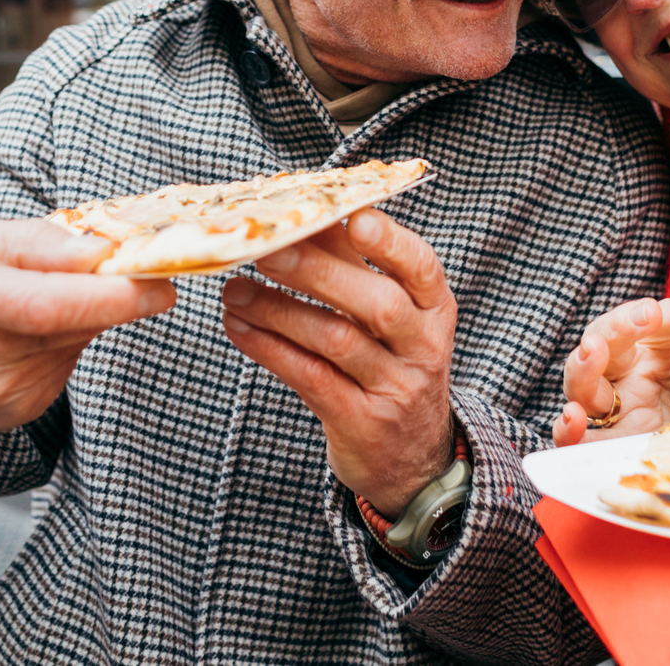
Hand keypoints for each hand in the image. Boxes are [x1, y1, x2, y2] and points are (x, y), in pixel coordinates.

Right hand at [0, 218, 176, 443]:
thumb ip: (32, 241)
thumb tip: (98, 249)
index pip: (46, 304)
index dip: (110, 295)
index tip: (160, 281)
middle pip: (73, 322)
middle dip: (113, 292)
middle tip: (129, 263)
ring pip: (78, 340)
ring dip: (82, 314)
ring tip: (40, 297)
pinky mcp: (19, 411)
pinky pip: (68, 362)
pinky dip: (66, 339)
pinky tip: (30, 331)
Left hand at [220, 208, 454, 516]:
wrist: (412, 457)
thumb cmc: (390, 366)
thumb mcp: (390, 318)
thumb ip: (354, 265)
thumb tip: (307, 211)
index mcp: (434, 308)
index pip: (421, 266)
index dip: (391, 241)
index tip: (353, 217)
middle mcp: (424, 346)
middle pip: (377, 303)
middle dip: (317, 272)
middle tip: (265, 250)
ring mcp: (396, 388)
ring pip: (337, 340)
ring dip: (278, 310)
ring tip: (234, 292)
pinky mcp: (362, 422)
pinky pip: (311, 378)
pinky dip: (270, 349)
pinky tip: (239, 329)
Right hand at [550, 296, 669, 446]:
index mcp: (657, 346)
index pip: (664, 320)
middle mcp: (628, 372)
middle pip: (605, 339)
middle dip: (619, 324)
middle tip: (646, 315)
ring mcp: (613, 408)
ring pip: (581, 382)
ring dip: (583, 364)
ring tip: (593, 349)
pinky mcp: (609, 445)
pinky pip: (576, 438)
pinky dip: (566, 428)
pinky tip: (573, 417)